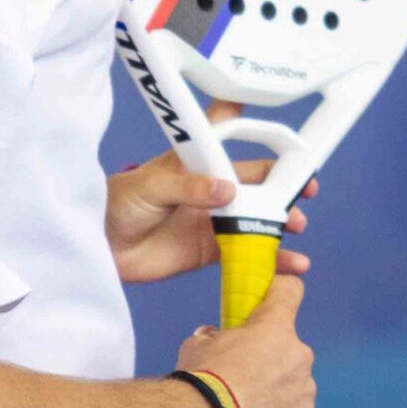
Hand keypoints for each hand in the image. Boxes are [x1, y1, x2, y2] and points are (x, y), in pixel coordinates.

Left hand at [105, 100, 318, 284]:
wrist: (101, 245)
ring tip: (297, 227)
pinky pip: (248, 251)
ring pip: (258, 218)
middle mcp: (212, 188)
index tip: (292, 150)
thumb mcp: (148, 185)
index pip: (236, 143)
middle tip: (305, 193)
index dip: (263, 143)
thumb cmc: (118, 202)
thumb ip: (186, 186)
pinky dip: (271, 258)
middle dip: (285, 186)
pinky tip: (292, 264)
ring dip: (281, 222)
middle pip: (258, 183)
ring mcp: (214, 219)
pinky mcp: (211, 250)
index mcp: (198, 162)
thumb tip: (227, 191)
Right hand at [175, 274, 314, 407]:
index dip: (280, 291)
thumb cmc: (201, 379)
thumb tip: (213, 336)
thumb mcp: (197, 345)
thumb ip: (213, 336)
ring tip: (246, 406)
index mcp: (274, 326)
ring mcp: (305, 387)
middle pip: (288, 345)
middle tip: (243, 373)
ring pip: (293, 381)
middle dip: (270, 355)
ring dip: (276, 388)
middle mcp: (298, 353)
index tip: (270, 299)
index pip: (290, 290)